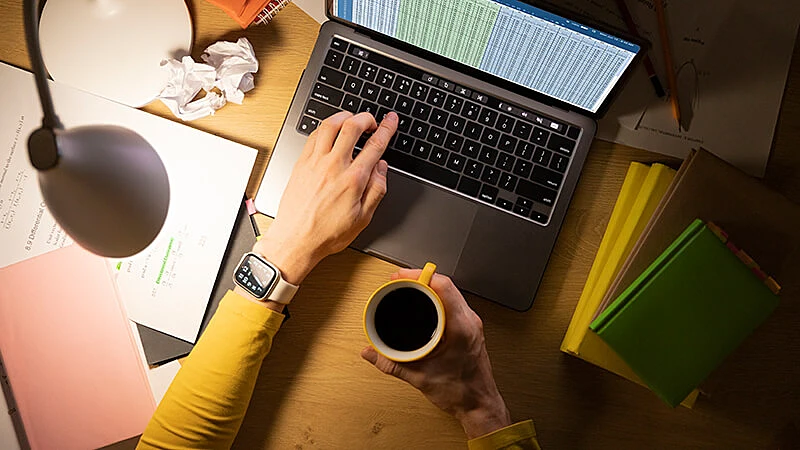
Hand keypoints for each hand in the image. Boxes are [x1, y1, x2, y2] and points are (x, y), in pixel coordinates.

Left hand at [254, 111, 397, 284]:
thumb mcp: (363, 218)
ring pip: (330, 125)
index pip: (375, 145)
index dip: (386, 128)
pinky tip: (330, 132)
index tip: (391, 121)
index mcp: (353, 179)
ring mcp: (315, 162)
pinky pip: (313, 136)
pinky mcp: (301, 164)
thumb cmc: (327, 233)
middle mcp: (333, 166)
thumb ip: (376, 190)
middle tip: (372, 120)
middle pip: (352, 126)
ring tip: (352, 119)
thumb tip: (382, 168)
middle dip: (366, 117)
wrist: (296, 240)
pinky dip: (324, 128)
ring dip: (344, 116)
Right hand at [361, 269, 511, 438]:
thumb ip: (391, 364)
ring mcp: (472, 323)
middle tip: (400, 279)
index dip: (421, 276)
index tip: (403, 276)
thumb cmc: (461, 392)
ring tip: (410, 286)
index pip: (443, 287)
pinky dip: (438, 297)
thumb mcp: (420, 377)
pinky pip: (454, 302)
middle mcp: (470, 322)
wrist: (480, 405)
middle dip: (421, 278)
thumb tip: (371, 353)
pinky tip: (426, 301)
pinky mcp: (471, 328)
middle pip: (446, 285)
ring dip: (430, 286)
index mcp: (461, 328)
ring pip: (451, 292)